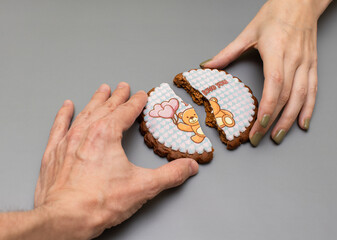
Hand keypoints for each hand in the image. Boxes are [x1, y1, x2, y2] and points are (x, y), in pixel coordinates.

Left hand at [34, 83, 198, 238]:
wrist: (64, 219)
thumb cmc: (98, 203)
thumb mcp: (143, 187)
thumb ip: (170, 175)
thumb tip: (188, 167)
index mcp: (107, 134)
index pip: (126, 112)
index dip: (136, 102)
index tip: (141, 95)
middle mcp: (86, 132)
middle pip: (106, 108)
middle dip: (117, 96)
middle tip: (123, 87)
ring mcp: (68, 141)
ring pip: (85, 113)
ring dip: (96, 100)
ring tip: (102, 90)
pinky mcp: (54, 153)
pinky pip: (59, 126)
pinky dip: (64, 114)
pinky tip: (67, 106)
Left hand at [201, 0, 330, 145]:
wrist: (301, 1)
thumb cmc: (276, 14)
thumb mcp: (248, 32)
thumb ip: (228, 52)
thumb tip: (208, 65)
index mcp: (276, 51)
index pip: (274, 85)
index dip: (268, 107)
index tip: (259, 125)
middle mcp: (294, 59)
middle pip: (286, 96)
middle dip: (273, 121)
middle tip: (260, 138)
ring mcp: (306, 63)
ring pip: (301, 97)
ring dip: (290, 120)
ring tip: (278, 136)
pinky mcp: (312, 65)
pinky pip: (313, 90)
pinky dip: (309, 109)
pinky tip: (302, 123)